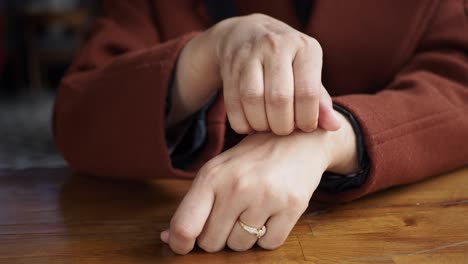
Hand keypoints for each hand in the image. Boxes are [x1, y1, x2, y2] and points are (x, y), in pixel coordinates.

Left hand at [160, 111, 357, 253]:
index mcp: (212, 176)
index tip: (185, 245)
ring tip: (254, 209)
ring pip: (240, 246)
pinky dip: (268, 235)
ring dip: (245, 235)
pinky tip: (271, 213)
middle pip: (211, 243)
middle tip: (231, 216)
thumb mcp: (218, 171)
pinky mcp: (291, 206)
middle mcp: (236, 186)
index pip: (185, 226)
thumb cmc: (252, 158)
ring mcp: (265, 197)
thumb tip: (169, 238)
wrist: (297, 139)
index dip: (180, 243)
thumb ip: (194, 204)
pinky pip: (269, 244)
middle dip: (218, 235)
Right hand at [167, 14, 339, 133]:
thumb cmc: (286, 61)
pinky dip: (242, 123)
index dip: (307, 119)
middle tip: (285, 129)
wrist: (246, 34)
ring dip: (261, 124)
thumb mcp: (307, 72)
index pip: (308, 93)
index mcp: (305, 47)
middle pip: (279, 99)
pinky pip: (233, 105)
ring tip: (268, 127)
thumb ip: (320, 100)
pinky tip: (251, 124)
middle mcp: (276, 46)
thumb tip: (335, 127)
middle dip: (283, 125)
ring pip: (253, 100)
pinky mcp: (229, 67)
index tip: (305, 126)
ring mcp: (249, 54)